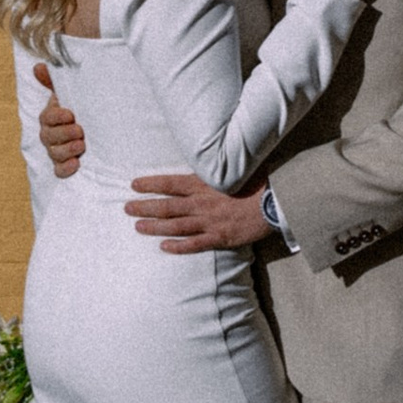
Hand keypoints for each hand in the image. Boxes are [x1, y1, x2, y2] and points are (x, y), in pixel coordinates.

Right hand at [34, 65, 84, 179]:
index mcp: (51, 116)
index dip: (57, 116)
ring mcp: (56, 151)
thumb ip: (55, 80)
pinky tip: (76, 164)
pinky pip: (59, 171)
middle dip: (64, 134)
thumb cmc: (83, 107)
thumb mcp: (73, 92)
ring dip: (67, 150)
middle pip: (48, 137)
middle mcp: (50, 134)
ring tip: (82, 145)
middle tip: (80, 130)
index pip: (47, 117)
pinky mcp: (64, 165)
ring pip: (54, 154)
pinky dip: (66, 169)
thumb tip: (38, 66)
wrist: (100, 126)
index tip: (71, 114)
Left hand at [126, 172, 269, 252]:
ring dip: (154, 226)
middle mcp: (202, 203)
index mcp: (205, 184)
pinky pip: (194, 244)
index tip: (133, 185)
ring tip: (137, 226)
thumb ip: (216, 166)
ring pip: (175, 226)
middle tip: (126, 208)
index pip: (170, 183)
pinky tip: (163, 246)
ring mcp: (210, 222)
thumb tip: (206, 156)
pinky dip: (178, 246)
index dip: (150, 184)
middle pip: (167, 206)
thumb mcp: (234, 168)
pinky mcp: (220, 238)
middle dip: (144, 206)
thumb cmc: (258, 181)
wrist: (277, 202)